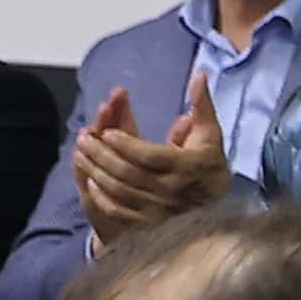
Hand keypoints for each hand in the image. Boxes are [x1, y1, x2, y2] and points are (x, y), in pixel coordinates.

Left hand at [75, 76, 230, 238]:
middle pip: (128, 172)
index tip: (108, 132)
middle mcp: (170, 190)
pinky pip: (120, 211)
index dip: (126, 144)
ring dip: (96, 172)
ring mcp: (158, 210)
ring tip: (81, 154)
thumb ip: (202, 105)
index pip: (149, 155)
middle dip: (102, 154)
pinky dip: (103, 196)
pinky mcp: (148, 224)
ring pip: (120, 191)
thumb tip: (198, 75)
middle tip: (84, 138)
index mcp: (186, 166)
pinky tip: (92, 182)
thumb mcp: (211, 134)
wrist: (219, 210)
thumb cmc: (210, 167)